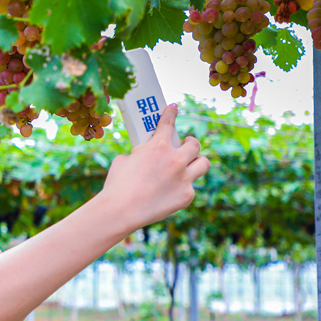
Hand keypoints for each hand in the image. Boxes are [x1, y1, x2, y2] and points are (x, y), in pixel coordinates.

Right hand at [99, 104, 209, 228]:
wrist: (120, 211)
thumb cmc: (117, 185)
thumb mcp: (124, 160)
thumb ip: (140, 154)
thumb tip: (145, 156)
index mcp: (158, 147)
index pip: (168, 123)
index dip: (171, 114)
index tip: (173, 108)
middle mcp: (176, 160)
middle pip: (194, 144)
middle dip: (190, 142)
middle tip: (185, 144)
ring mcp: (184, 179)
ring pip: (203, 164)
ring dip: (197, 162)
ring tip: (189, 165)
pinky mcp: (186, 196)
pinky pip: (190, 187)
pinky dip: (182, 187)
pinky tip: (172, 191)